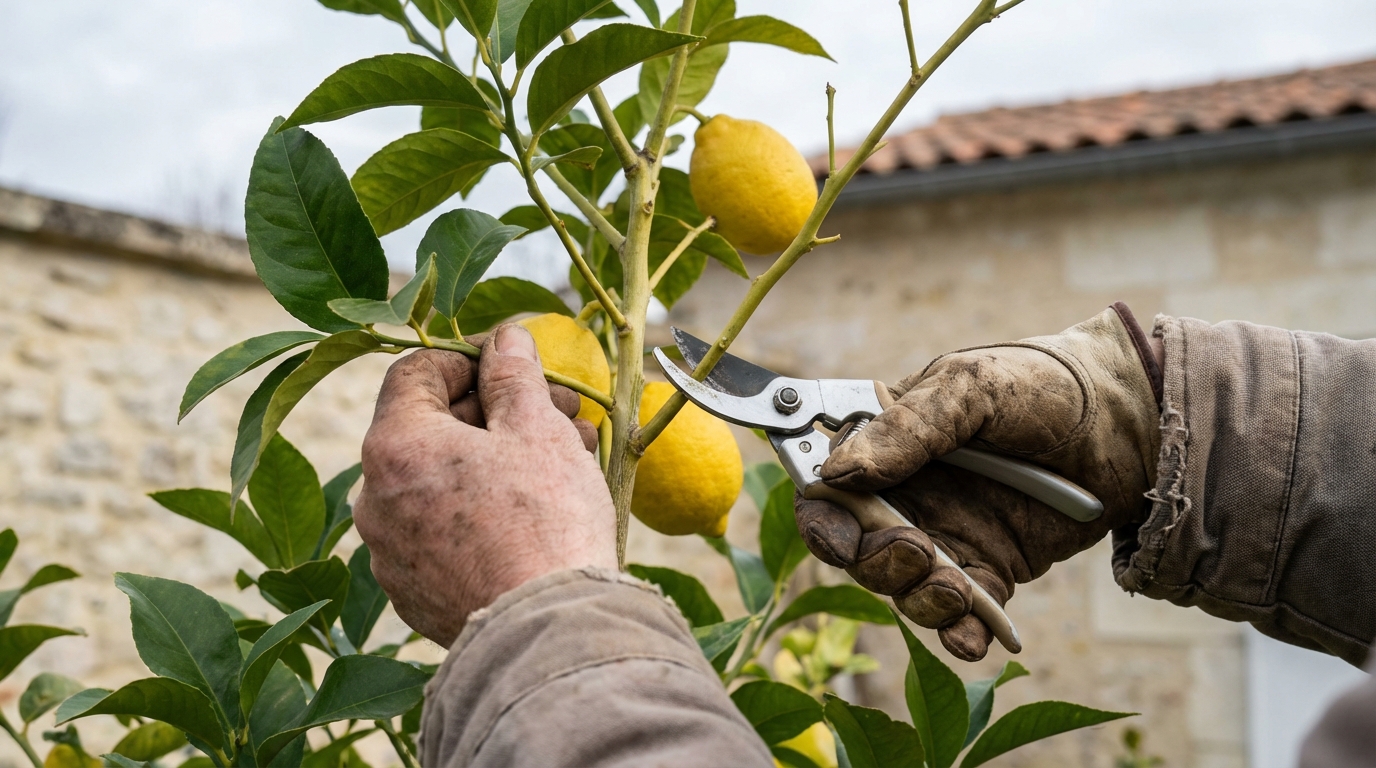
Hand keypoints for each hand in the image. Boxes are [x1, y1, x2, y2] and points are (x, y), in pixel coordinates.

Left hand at [354, 324, 616, 646]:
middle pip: (430, 429)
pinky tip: (535, 513)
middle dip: (496, 413)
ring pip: (441, 483)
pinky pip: (444, 533)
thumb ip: (514, 374)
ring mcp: (389, 554)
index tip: (514, 364)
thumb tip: (506, 338)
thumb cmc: (546, 521)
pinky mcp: (413, 595)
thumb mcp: (537, 429)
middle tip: (560, 412)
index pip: (416, 371)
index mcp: (394, 447)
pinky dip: (481, 512)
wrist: (550, 634)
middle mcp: (374, 499)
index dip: (468, 356)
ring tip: (565, 460)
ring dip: (496, 461)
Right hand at [796, 304, 1161, 659]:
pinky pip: (960, 616)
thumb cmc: (1042, 385)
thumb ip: (906, 429)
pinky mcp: (990, 571)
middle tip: (917, 550)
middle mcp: (908, 495)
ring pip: (902, 588)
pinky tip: (973, 635)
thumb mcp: (971, 388)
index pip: (826, 490)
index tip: (841, 533)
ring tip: (955, 587)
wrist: (1132, 422)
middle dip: (874, 562)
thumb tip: (838, 473)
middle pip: (855, 550)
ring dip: (917, 598)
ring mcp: (947, 536)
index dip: (822, 518)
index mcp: (885, 444)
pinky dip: (959, 636)